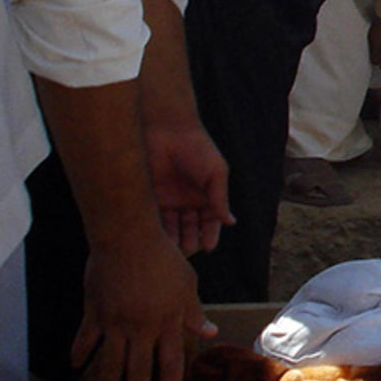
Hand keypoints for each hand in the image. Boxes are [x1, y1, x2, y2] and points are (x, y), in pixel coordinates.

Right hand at [73, 225, 214, 380]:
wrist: (129, 239)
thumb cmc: (163, 258)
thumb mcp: (187, 284)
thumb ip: (193, 312)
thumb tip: (209, 332)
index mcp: (167, 322)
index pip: (171, 361)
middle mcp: (142, 328)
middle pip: (138, 369)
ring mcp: (116, 323)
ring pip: (111, 362)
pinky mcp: (95, 313)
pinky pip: (85, 339)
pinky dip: (79, 354)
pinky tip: (76, 366)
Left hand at [143, 118, 230, 256]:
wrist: (166, 130)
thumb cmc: (196, 147)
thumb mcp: (216, 172)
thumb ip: (220, 198)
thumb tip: (230, 222)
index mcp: (206, 195)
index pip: (210, 221)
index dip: (210, 234)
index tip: (208, 246)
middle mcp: (187, 200)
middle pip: (190, 228)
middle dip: (190, 240)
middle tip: (188, 251)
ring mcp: (168, 199)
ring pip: (171, 227)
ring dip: (173, 239)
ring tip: (172, 250)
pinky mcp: (150, 197)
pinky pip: (153, 218)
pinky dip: (155, 230)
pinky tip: (156, 238)